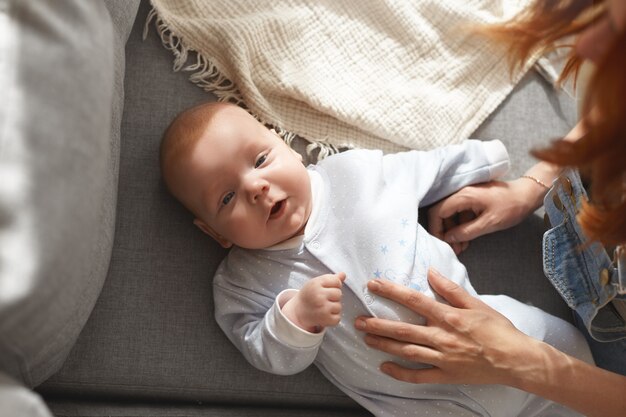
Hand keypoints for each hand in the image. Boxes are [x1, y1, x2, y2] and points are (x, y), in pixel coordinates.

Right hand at [285, 272, 344, 332]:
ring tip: (323, 308)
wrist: (298, 312)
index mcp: (316, 284)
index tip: (327, 289)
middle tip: (323, 299)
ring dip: (333, 308)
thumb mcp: (316, 283)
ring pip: (339, 306)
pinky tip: (324, 315)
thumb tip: (343, 274)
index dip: (335, 285)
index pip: (336, 281)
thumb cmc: (309, 295)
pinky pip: (337, 318)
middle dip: (334, 297)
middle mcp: (318, 295)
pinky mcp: (325, 319)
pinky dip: (332, 318)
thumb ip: (331, 278)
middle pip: (339, 293)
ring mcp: (322, 307)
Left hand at [354, 269, 535, 386]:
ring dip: (383, 345)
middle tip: (358, 320)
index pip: (413, 301)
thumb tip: (430, 271)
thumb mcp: (476, 303)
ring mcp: (442, 358)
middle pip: (403, 329)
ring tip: (366, 339)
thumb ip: (450, 288)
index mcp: (448, 316)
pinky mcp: (446, 375)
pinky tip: (385, 367)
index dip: (391, 291)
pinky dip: (400, 373)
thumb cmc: (498, 329)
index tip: (373, 285)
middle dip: (377, 324)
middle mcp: (442, 337)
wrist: (516, 359)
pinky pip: (419, 376)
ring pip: (406, 351)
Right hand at [428, 179, 537, 253]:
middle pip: (441, 212)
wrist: (527, 195)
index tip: (441, 243)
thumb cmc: (511, 207)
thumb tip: (448, 239)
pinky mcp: (471, 199)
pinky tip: (466, 239)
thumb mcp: (489, 223)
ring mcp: (466, 195)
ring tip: (460, 247)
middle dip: (444, 232)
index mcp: (463, 196)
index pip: (437, 211)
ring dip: (453, 231)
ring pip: (450, 214)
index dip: (436, 228)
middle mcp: (460, 193)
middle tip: (452, 248)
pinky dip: (460, 226)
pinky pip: (459, 212)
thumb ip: (466, 232)